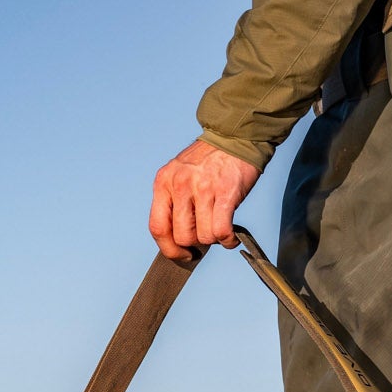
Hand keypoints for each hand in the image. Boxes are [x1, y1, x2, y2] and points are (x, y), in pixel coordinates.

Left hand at [149, 140, 261, 262]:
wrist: (233, 138)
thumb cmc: (208, 163)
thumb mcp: (179, 177)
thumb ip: (174, 203)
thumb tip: (179, 242)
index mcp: (163, 182)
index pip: (157, 227)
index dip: (169, 249)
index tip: (182, 254)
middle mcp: (180, 184)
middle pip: (182, 236)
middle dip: (196, 243)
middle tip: (205, 234)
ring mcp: (202, 188)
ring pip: (203, 236)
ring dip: (214, 240)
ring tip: (220, 228)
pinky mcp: (225, 193)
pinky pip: (221, 231)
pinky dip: (228, 240)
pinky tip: (230, 236)